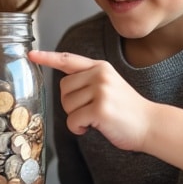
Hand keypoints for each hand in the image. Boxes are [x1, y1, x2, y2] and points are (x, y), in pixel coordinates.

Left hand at [29, 50, 152, 151]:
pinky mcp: (100, 108)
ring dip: (76, 118)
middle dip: (70, 104)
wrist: (150, 124)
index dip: (47, 57)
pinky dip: (79, 129)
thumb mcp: (110, 85)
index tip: (31, 54)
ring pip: (66, 106)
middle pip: (62, 89)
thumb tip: (65, 88)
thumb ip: (89, 81)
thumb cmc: (127, 110)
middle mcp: (100, 75)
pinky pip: (73, 121)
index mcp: (100, 67)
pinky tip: (93, 127)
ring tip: (95, 118)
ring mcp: (101, 90)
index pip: (68, 59)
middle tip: (88, 111)